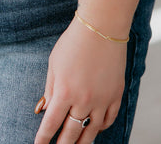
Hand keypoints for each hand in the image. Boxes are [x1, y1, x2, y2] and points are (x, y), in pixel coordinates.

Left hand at [34, 15, 127, 142]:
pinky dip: (100, 127)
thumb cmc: (73, 42)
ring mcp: (102, 100)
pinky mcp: (116, 95)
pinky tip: (94, 129)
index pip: (51, 124)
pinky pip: (108, 120)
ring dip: (82, 142)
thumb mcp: (54, 64)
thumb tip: (45, 110)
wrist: (101, 28)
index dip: (44, 138)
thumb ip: (50, 89)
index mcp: (64, 92)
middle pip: (71, 133)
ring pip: (92, 132)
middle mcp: (84, 100)